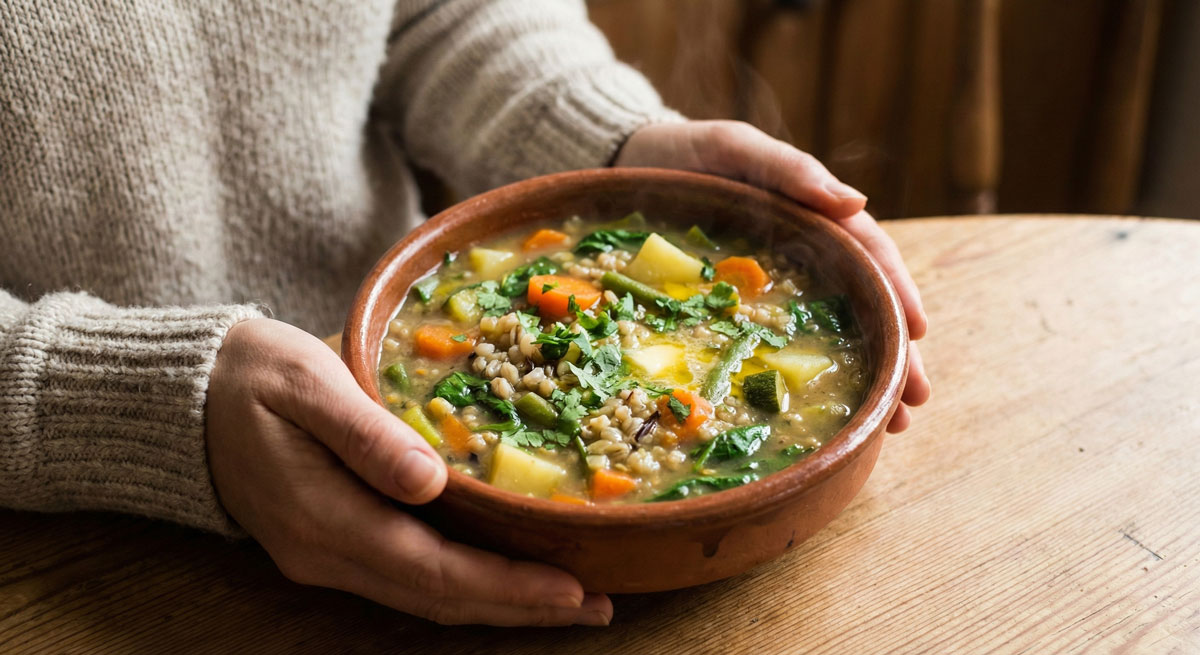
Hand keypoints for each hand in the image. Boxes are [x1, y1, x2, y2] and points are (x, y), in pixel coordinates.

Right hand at [205, 318, 611, 625]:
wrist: (184, 396)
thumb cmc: (249, 374)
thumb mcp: (308, 383)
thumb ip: (367, 434)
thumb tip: (429, 480)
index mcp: (323, 517)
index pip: (434, 570)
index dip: (507, 585)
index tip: (572, 587)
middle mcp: (326, 553)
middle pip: (438, 599)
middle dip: (520, 607)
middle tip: (596, 606)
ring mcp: (325, 555)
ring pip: (426, 597)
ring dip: (499, 604)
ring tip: (567, 602)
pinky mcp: (331, 542)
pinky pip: (410, 578)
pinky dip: (464, 584)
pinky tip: (504, 577)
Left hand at [616, 120, 929, 430]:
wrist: (630, 166)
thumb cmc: (688, 153)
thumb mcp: (737, 148)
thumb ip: (789, 171)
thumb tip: (857, 203)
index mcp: (813, 215)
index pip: (870, 256)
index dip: (898, 294)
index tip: (918, 335)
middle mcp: (806, 254)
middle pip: (864, 305)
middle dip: (895, 353)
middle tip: (912, 405)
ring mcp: (776, 284)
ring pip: (834, 331)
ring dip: (868, 374)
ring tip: (891, 426)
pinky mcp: (740, 307)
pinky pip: (779, 344)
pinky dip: (805, 379)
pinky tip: (826, 410)